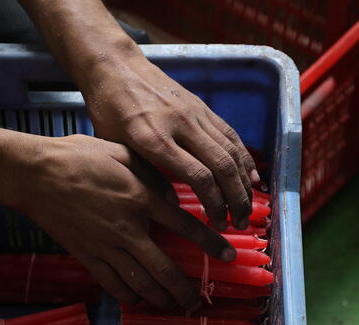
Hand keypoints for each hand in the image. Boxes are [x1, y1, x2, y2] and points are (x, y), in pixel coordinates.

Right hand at [15, 134, 235, 308]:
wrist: (36, 175)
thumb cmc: (80, 157)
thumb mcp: (124, 154)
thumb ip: (153, 176)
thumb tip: (173, 201)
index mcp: (141, 198)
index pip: (185, 227)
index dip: (210, 244)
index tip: (228, 256)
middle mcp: (128, 228)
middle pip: (166, 268)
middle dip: (186, 288)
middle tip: (199, 300)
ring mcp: (106, 246)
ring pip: (142, 282)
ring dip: (162, 298)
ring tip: (176, 306)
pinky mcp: (87, 256)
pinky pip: (113, 284)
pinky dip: (130, 296)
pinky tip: (141, 301)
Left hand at [83, 55, 259, 230]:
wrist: (116, 67)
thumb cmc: (107, 113)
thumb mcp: (114, 149)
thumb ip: (144, 175)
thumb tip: (174, 206)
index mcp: (154, 139)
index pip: (199, 175)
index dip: (215, 203)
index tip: (218, 224)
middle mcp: (181, 125)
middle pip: (222, 165)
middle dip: (235, 199)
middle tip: (238, 223)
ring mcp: (195, 114)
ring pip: (231, 151)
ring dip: (243, 183)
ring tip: (245, 208)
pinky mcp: (202, 107)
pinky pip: (230, 135)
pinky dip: (244, 158)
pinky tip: (251, 177)